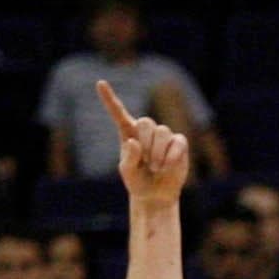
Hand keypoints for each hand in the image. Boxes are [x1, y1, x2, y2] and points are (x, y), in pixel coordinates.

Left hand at [102, 81, 190, 203]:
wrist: (156, 195)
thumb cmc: (138, 181)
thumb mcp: (127, 173)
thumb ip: (128, 158)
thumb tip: (134, 142)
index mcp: (128, 133)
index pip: (118, 112)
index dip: (109, 98)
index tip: (100, 83)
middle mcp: (146, 131)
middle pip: (146, 122)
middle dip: (146, 143)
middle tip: (146, 163)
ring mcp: (164, 135)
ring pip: (162, 131)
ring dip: (157, 153)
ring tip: (155, 168)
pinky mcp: (179, 143)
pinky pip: (178, 142)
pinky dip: (171, 156)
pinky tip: (167, 167)